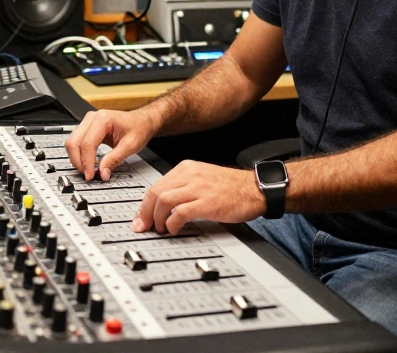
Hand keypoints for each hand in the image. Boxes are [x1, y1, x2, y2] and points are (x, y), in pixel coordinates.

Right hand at [64, 108, 159, 181]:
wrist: (142, 121)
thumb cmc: (138, 128)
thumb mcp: (130, 146)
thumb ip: (114, 160)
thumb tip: (102, 173)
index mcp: (103, 119)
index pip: (87, 143)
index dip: (87, 162)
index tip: (90, 175)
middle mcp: (92, 118)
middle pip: (74, 142)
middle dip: (78, 162)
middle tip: (87, 175)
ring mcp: (88, 122)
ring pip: (72, 142)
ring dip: (77, 159)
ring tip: (87, 170)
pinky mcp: (87, 128)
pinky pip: (76, 141)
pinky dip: (78, 154)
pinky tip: (86, 163)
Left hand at [132, 160, 265, 234]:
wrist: (255, 189)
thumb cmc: (232, 187)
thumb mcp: (203, 178)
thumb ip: (184, 187)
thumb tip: (164, 204)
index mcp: (187, 168)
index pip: (156, 184)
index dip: (145, 204)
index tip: (141, 217)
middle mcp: (190, 175)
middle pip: (155, 192)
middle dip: (145, 212)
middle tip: (143, 226)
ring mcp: (198, 188)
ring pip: (163, 200)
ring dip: (157, 218)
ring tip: (160, 229)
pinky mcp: (207, 202)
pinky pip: (180, 212)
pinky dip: (172, 223)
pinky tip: (174, 229)